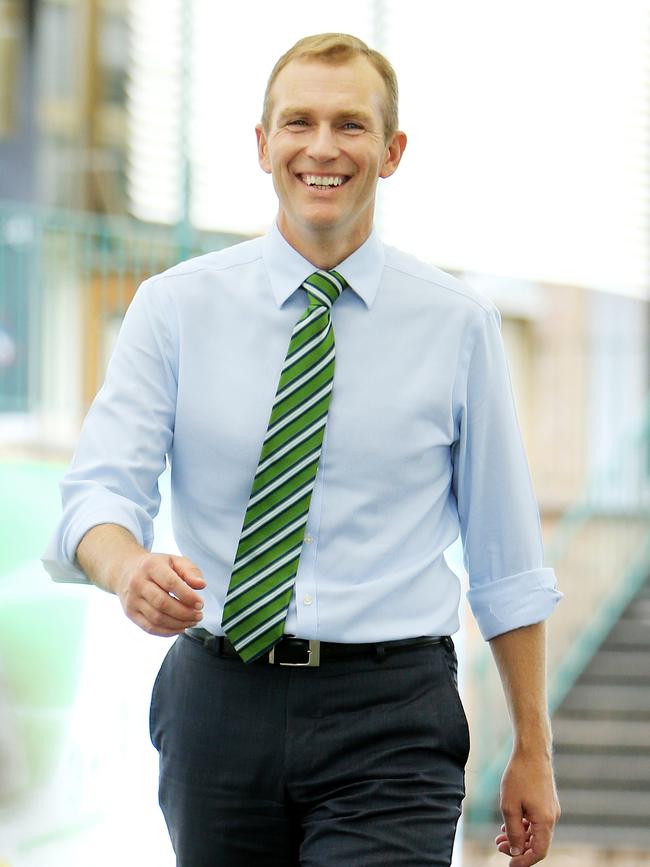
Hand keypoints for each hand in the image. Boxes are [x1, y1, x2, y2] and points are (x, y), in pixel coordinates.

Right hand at [115, 552, 205, 636]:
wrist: (125, 570)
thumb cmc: (155, 566)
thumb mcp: (174, 560)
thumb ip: (190, 571)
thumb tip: (201, 585)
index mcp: (151, 566)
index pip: (170, 583)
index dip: (187, 596)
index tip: (200, 603)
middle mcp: (138, 583)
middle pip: (162, 603)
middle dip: (184, 613)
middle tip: (198, 615)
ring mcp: (132, 600)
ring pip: (157, 618)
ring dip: (178, 624)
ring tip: (192, 621)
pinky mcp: (130, 613)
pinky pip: (150, 628)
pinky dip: (168, 631)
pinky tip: (180, 628)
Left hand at [495, 747, 560, 864]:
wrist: (531, 751)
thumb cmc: (519, 776)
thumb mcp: (510, 806)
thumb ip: (513, 831)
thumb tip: (517, 851)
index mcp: (545, 821)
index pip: (538, 852)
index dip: (524, 860)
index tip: (510, 864)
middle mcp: (552, 817)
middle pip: (537, 843)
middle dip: (518, 848)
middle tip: (498, 846)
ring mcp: (550, 809)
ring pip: (536, 832)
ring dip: (519, 836)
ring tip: (499, 836)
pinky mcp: (546, 801)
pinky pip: (536, 821)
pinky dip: (524, 825)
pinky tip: (509, 822)